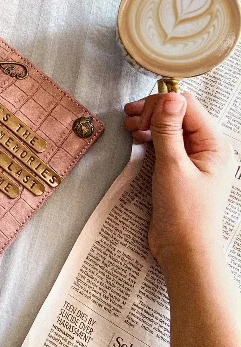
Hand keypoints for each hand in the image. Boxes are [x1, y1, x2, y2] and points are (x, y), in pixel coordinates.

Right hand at [123, 92, 234, 267]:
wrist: (184, 250)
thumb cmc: (184, 213)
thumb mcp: (172, 166)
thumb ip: (169, 130)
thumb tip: (170, 97)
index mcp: (215, 144)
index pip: (188, 106)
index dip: (162, 105)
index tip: (138, 114)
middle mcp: (208, 148)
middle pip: (180, 113)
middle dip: (154, 112)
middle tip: (130, 121)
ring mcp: (196, 158)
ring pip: (173, 127)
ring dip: (151, 123)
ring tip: (130, 128)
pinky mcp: (182, 168)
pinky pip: (169, 142)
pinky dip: (152, 137)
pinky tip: (138, 139)